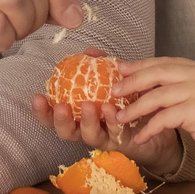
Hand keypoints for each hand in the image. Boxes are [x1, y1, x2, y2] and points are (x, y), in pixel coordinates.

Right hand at [28, 56, 180, 173]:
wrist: (157, 119)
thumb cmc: (128, 101)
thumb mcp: (112, 80)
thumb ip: (100, 67)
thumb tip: (88, 51)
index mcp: (80, 116)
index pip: (54, 117)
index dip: (43, 112)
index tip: (37, 97)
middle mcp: (88, 130)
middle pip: (67, 133)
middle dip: (60, 122)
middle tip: (61, 108)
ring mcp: (106, 138)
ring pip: (90, 136)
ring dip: (87, 121)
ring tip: (89, 106)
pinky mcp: (124, 142)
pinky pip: (116, 133)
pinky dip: (113, 121)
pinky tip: (111, 110)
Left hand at [110, 58, 194, 172]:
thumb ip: (182, 90)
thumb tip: (149, 90)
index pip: (165, 62)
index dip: (141, 66)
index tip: (121, 71)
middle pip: (158, 72)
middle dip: (132, 81)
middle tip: (114, 91)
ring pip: (157, 95)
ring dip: (136, 108)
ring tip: (121, 118)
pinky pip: (164, 117)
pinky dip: (149, 128)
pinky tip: (140, 136)